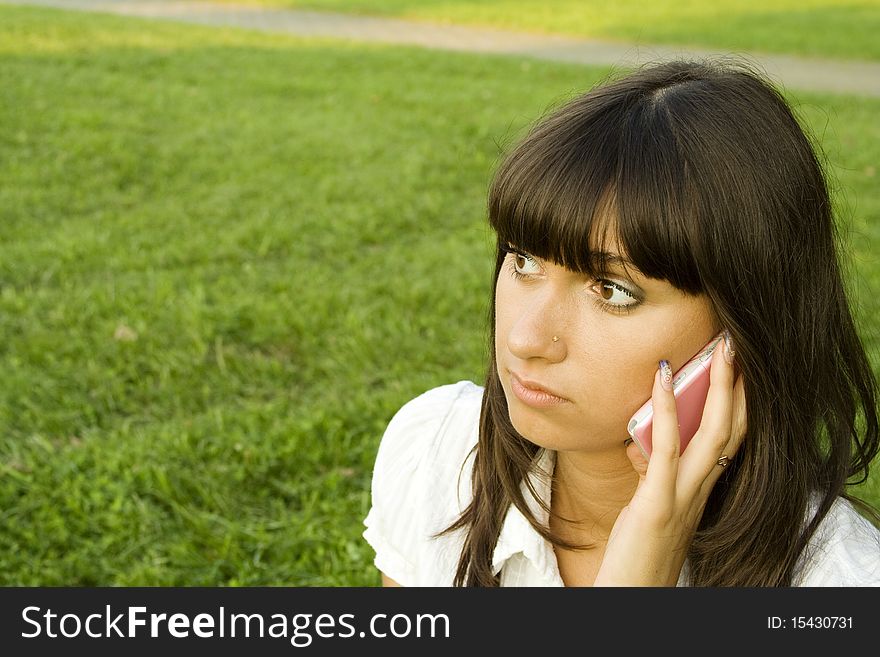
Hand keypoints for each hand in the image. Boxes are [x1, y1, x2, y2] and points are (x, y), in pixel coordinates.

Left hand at [593, 336, 746, 585]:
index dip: (740, 400)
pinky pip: (667, 449)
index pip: (731, 438)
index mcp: (702, 489)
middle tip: (736, 343)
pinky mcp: (658, 505)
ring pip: (714, 434)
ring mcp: (683, 498)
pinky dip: (667, 409)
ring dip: (720, 388)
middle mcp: (701, 491)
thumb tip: (639, 441)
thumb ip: (651, 472)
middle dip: (740, 384)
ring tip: (719, 349)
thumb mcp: (649, 504)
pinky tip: (661, 378)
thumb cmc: (637, 552)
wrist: (631, 595)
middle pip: (734, 429)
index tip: (738, 363)